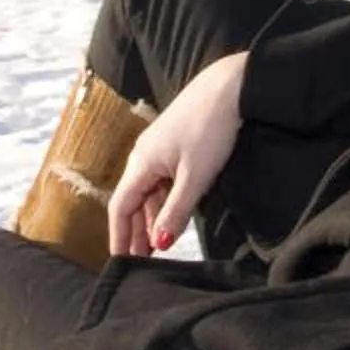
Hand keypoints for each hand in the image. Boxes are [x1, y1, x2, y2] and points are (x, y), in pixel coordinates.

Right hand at [108, 50, 246, 255]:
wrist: (230, 87)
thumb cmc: (210, 129)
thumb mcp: (196, 177)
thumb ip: (176, 211)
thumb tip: (159, 242)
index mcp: (141, 164)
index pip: (120, 208)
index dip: (119, 237)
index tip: (121, 262)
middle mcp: (143, 156)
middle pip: (131, 201)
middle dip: (133, 232)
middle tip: (140, 261)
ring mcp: (158, 149)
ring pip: (147, 191)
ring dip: (149, 218)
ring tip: (155, 245)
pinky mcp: (174, 144)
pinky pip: (160, 180)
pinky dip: (162, 202)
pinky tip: (171, 214)